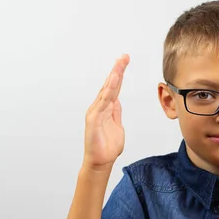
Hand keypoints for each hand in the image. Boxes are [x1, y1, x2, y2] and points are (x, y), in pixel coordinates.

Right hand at [83, 54, 129, 169]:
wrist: (100, 161)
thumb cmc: (107, 147)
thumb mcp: (117, 126)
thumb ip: (116, 113)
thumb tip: (117, 101)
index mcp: (106, 108)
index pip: (114, 88)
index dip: (119, 74)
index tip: (125, 61)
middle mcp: (99, 107)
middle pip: (110, 85)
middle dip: (117, 70)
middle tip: (124, 57)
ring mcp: (96, 112)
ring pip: (106, 91)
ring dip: (113, 78)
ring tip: (119, 66)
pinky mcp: (93, 120)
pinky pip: (102, 104)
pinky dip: (107, 92)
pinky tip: (112, 83)